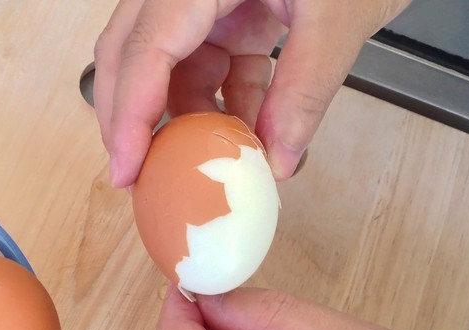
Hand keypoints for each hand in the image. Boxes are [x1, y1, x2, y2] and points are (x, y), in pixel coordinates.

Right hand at [93, 0, 411, 185]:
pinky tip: (246, 135)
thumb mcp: (342, 15)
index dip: (129, 114)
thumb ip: (305, 87)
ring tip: (207, 162)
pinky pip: (210, 65)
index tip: (126, 168)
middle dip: (131, 118)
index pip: (147, 46)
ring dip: (187, 118)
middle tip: (134, 174)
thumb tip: (276, 159)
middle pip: (132, 53)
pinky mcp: (234, 11)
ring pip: (170, 66)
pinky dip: (224, 104)